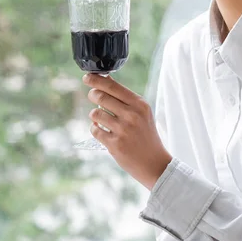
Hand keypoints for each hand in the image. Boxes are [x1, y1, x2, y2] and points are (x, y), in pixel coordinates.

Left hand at [83, 74, 172, 189]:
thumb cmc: (146, 134)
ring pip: (95, 113)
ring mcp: (123, 130)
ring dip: (94, 115)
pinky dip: (95, 129)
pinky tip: (102, 131)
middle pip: (101, 97)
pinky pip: (95, 130)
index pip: (113, 87)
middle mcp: (132, 115)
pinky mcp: (115, 144)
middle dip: (93, 94)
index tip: (87, 77)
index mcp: (140, 105)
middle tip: (92, 95)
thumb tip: (105, 79)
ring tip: (101, 118)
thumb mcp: (142, 112)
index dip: (96, 80)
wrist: (154, 163)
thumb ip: (125, 97)